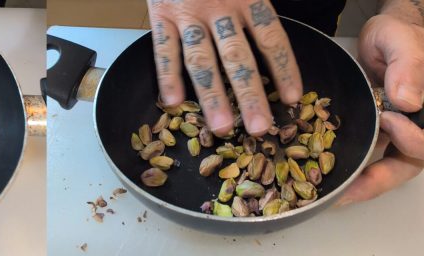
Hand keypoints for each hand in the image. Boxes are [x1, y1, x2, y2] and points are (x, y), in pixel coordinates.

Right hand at [147, 0, 303, 136]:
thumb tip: (294, 13)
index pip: (271, 37)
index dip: (284, 68)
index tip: (293, 97)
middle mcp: (220, 7)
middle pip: (238, 58)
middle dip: (249, 95)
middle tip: (259, 127)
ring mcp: (188, 13)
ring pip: (202, 59)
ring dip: (211, 95)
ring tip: (220, 126)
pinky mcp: (160, 13)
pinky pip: (163, 48)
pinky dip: (166, 75)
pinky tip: (173, 102)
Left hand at [340, 14, 423, 205]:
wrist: (380, 38)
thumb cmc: (397, 36)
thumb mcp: (401, 41)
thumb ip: (407, 65)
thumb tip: (407, 100)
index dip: (413, 138)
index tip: (389, 121)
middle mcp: (417, 127)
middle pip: (409, 163)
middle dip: (380, 179)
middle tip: (351, 190)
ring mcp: (397, 134)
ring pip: (387, 167)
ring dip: (363, 182)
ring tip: (335, 195)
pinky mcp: (374, 135)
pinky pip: (365, 157)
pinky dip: (348, 169)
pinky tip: (324, 177)